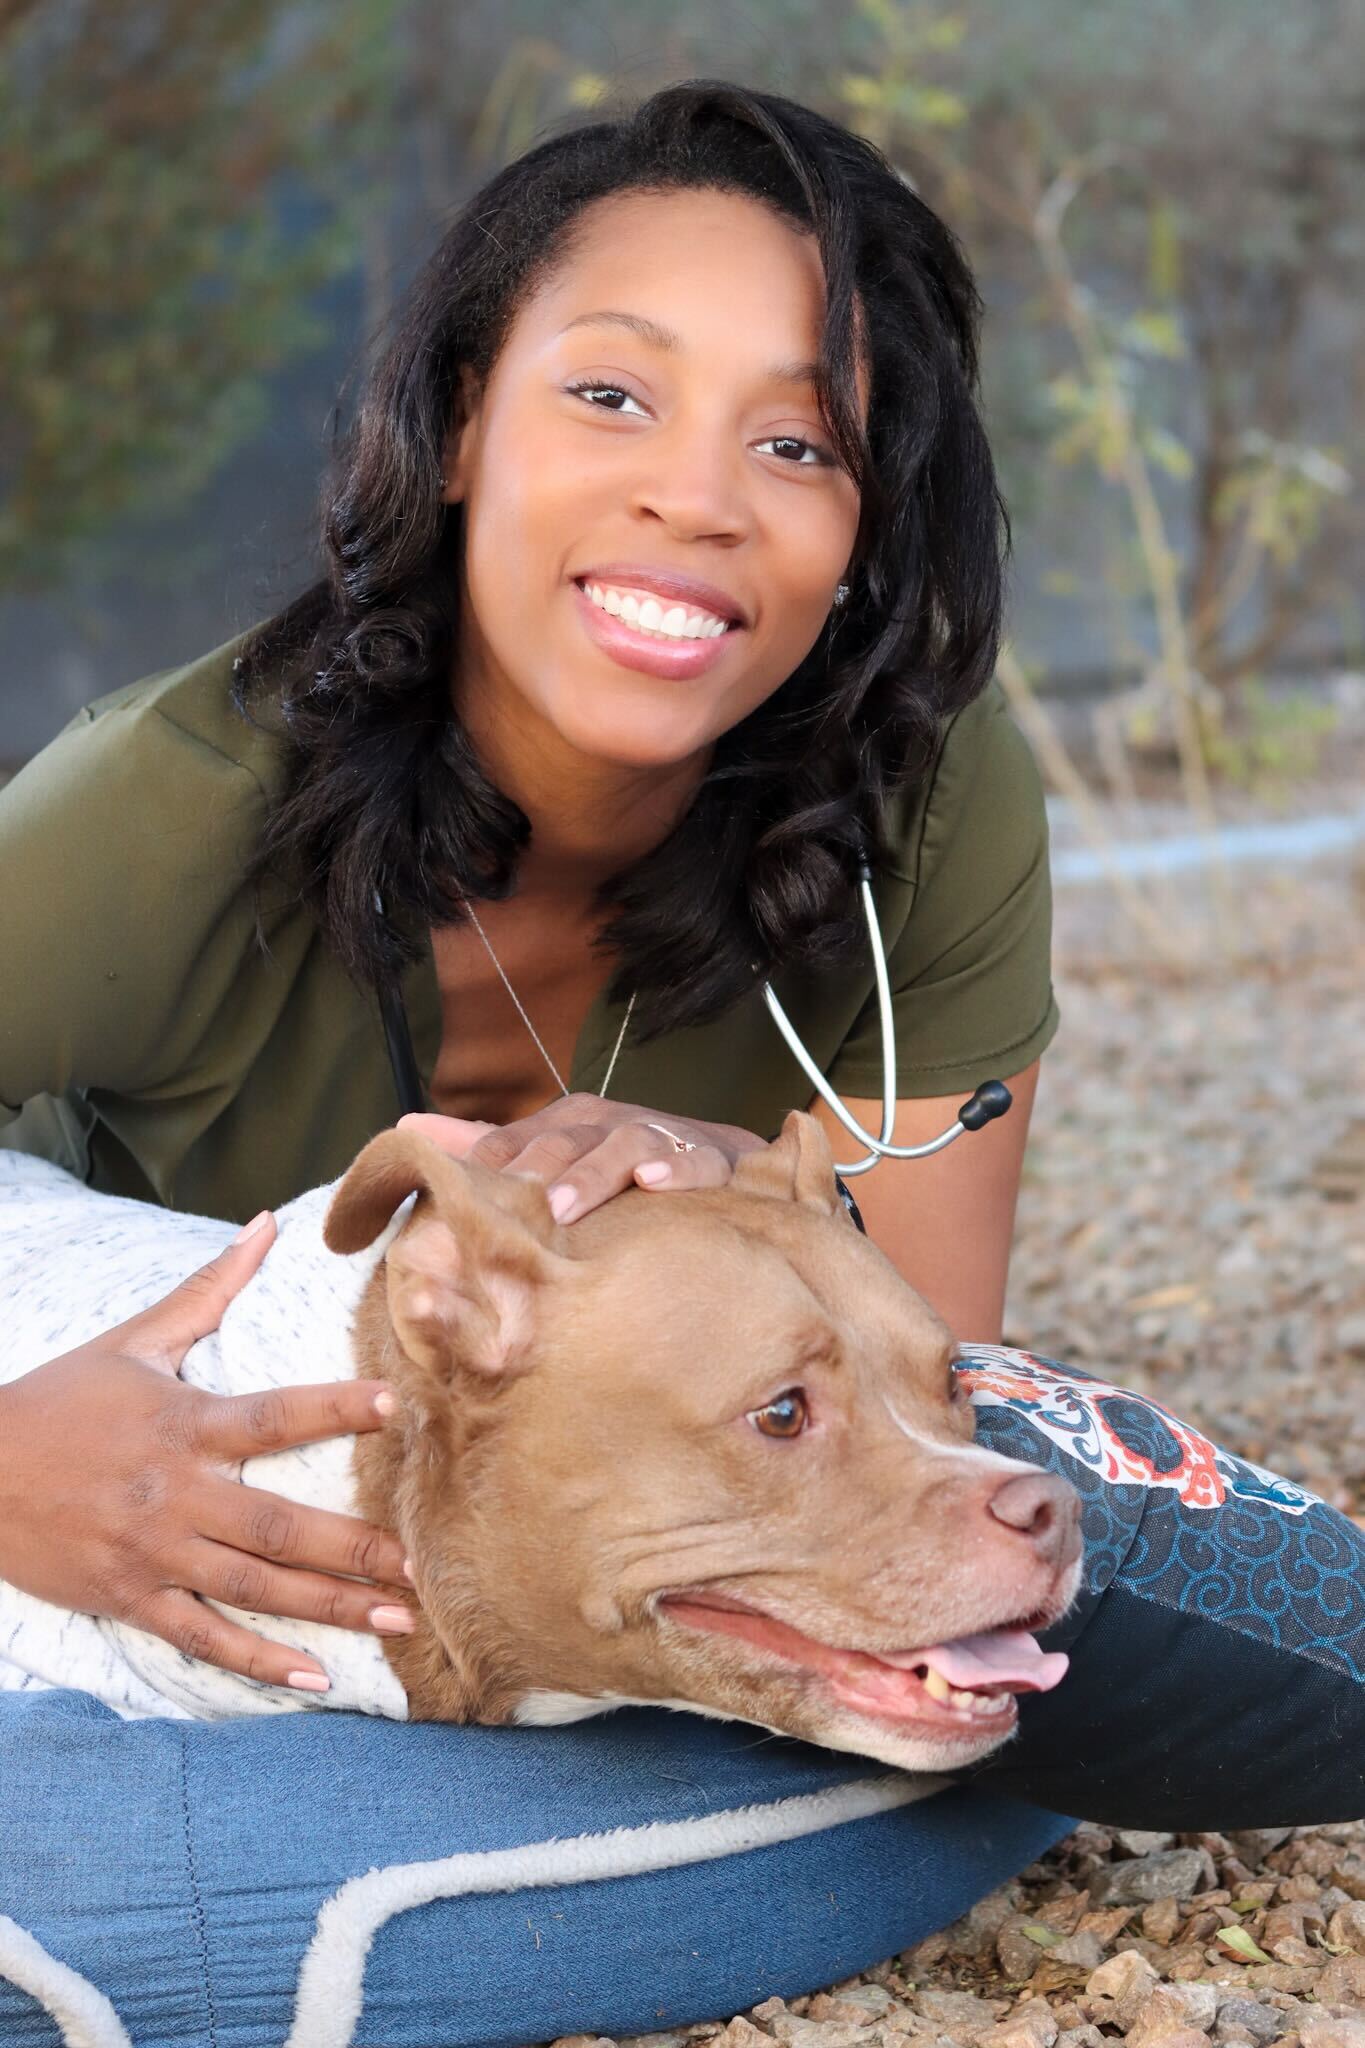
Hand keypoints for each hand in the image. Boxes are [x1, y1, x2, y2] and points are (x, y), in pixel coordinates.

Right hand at [0, 1214, 411, 1693]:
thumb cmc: (61, 1399)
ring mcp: (155, 1555)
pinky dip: (258, 1661)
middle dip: (354, 1547)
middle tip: (422, 1564)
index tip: (397, 1406)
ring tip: (397, 1620)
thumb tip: (267, 1223)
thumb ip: (211, 1287)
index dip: (336, 1408)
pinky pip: (203, 1638)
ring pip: (256, 1588)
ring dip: (330, 1608)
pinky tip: (315, 1677)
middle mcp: (177, 1495)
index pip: (276, 1415)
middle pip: (279, 1525)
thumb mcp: (135, 1338)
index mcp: (186, 1425)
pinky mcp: (131, 1599)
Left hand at [398, 1095, 767, 1224]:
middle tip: (508, 1211)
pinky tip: (656, 1186)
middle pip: (563, 1142)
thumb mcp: (552, 1155)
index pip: (516, 1143)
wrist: (716, 1162)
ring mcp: (658, 1138)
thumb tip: (407, 1126)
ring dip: (592, 1175)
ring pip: (622, 1147)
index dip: (486, 1169)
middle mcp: (607, 1124)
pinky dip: (676, 1170)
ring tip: (565, 1209)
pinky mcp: (707, 1159)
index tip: (453, 1202)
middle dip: (535, 1173)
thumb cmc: (617, 1167)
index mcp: (565, 1124)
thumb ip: (483, 1146)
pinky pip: (693, 1162)